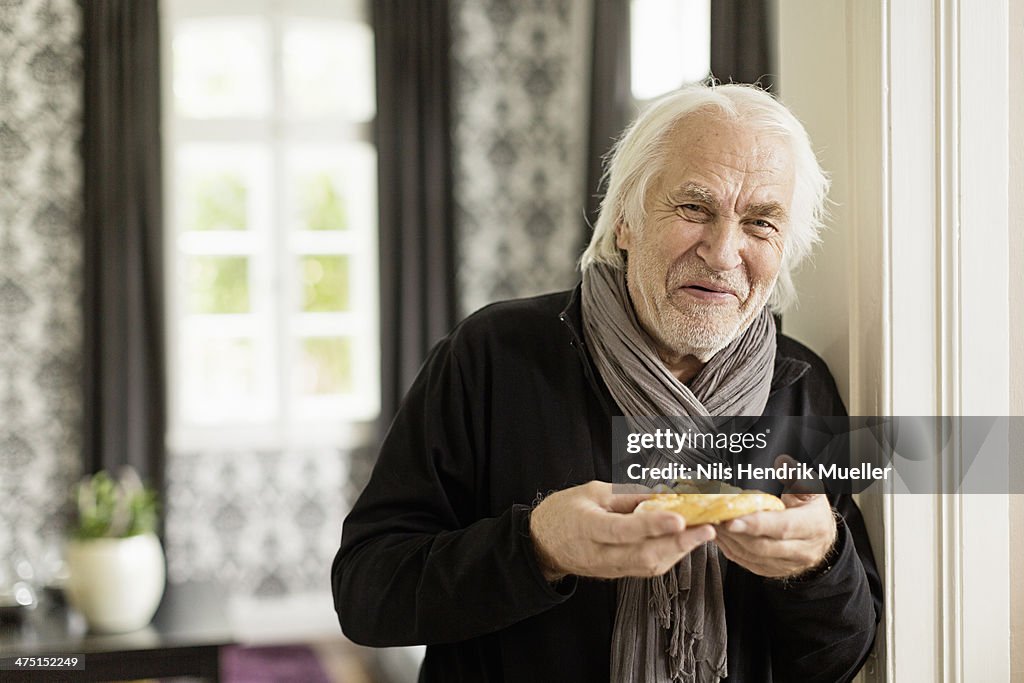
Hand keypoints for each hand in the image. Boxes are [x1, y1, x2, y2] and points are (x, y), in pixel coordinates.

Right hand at [529, 481, 714, 581]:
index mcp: (587, 527)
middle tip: (707, 528)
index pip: (623, 529)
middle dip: (680, 542)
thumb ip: (625, 495)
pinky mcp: (617, 574)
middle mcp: (600, 553)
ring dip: (681, 550)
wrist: (542, 544)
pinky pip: (647, 568)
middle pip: (645, 554)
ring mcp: (609, 568)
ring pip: (650, 565)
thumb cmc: (564, 512)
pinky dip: (669, 556)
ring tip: (704, 533)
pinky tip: (684, 543)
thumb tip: (659, 494)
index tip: (679, 518)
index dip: (652, 525)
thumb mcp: (591, 492)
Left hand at [713, 456, 836, 578]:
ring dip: (729, 541)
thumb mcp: (811, 489)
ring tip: (711, 524)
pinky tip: (719, 536)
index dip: (756, 525)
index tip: (732, 519)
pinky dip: (730, 550)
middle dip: (735, 533)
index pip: (782, 527)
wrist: (822, 538)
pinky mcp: (773, 571)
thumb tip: (784, 464)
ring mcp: (788, 565)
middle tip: (714, 518)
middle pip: (763, 546)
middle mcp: (803, 551)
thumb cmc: (812, 509)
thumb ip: (797, 477)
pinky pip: (747, 563)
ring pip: (752, 556)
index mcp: (813, 527)